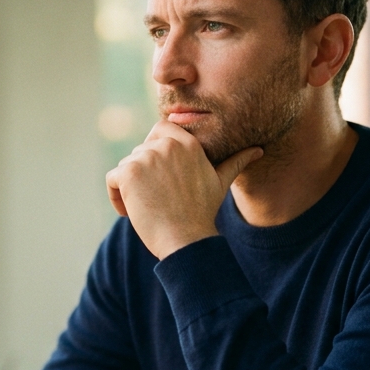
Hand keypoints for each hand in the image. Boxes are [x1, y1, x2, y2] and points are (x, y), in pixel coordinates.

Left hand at [105, 120, 261, 258]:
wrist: (187, 240)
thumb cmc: (202, 213)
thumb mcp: (220, 183)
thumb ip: (235, 162)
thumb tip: (258, 150)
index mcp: (188, 143)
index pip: (160, 129)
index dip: (155, 150)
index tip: (160, 177)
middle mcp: (166, 145)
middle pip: (140, 152)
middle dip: (143, 175)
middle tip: (157, 200)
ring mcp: (146, 157)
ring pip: (125, 167)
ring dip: (129, 189)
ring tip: (147, 209)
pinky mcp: (128, 173)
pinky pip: (111, 179)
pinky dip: (115, 197)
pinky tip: (130, 213)